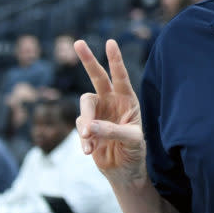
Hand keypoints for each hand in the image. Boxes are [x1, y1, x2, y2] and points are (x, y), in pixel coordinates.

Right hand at [74, 39, 145, 184]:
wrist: (124, 170)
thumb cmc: (135, 151)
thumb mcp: (132, 140)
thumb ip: (113, 131)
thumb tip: (89, 127)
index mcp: (127, 100)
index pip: (121, 76)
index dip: (116, 60)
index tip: (110, 42)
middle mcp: (112, 102)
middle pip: (97, 77)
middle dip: (88, 60)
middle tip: (78, 43)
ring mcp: (98, 113)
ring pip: (84, 107)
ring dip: (86, 123)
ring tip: (90, 141)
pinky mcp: (87, 127)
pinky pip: (80, 127)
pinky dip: (83, 139)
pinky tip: (89, 151)